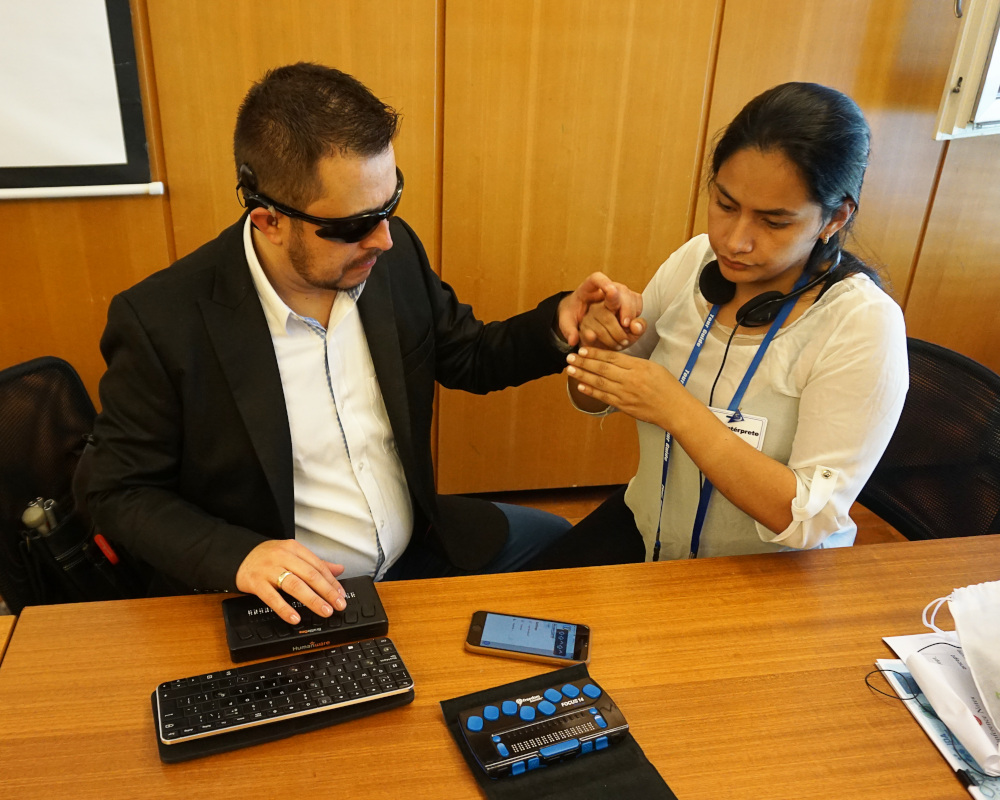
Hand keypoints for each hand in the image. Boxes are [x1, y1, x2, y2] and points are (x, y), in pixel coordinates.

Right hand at [235, 539, 347, 624]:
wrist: (238, 556)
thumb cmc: (267, 557)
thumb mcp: (292, 554)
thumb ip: (315, 563)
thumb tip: (339, 570)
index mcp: (294, 549)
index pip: (318, 566)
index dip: (332, 582)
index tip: (341, 595)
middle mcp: (283, 557)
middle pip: (310, 575)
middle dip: (327, 592)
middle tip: (338, 605)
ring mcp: (269, 570)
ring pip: (294, 585)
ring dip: (312, 600)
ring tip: (323, 611)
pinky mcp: (256, 582)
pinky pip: (272, 597)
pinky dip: (284, 609)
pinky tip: (294, 618)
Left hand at [557, 272, 643, 347]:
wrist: (581, 313)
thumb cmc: (573, 314)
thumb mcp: (566, 322)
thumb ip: (568, 330)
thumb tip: (573, 340)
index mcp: (587, 288)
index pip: (597, 278)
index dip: (604, 282)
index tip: (610, 290)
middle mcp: (605, 287)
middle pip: (619, 289)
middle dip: (624, 304)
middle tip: (624, 322)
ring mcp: (618, 293)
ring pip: (630, 295)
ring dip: (631, 311)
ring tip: (628, 326)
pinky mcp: (626, 300)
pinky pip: (636, 302)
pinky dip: (636, 312)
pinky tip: (633, 325)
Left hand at [566, 347, 685, 427]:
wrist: (675, 409)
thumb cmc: (667, 387)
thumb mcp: (653, 367)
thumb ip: (634, 363)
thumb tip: (615, 360)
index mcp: (638, 366)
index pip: (612, 357)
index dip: (595, 353)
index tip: (582, 349)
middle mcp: (630, 379)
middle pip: (602, 369)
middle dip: (584, 362)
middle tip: (569, 357)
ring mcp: (625, 394)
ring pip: (600, 383)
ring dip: (583, 375)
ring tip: (570, 370)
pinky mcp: (624, 406)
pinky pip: (604, 397)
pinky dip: (591, 392)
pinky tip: (581, 386)